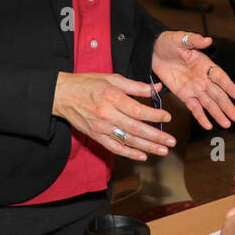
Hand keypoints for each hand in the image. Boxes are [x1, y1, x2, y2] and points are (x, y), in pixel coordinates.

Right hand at [52, 72, 172, 160]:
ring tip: (163, 151)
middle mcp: (107, 114)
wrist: (62, 95)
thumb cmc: (88, 84)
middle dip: (156, 136)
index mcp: (111, 97)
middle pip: (136, 128)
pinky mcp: (96, 136)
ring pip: (128, 140)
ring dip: (147, 147)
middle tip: (171, 141)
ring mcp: (101, 128)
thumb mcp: (112, 78)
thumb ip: (135, 86)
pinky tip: (142, 156)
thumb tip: (156, 88)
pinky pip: (114, 148)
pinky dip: (129, 153)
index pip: (137, 110)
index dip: (154, 115)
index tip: (167, 117)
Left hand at [151, 31, 234, 129]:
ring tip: (227, 125)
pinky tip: (209, 125)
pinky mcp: (184, 95)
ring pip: (209, 103)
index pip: (220, 77)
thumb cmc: (168, 43)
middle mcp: (203, 78)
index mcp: (205, 64)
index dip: (229, 87)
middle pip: (218, 94)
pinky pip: (194, 108)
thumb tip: (207, 39)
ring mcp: (194, 88)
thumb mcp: (180, 38)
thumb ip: (194, 40)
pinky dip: (201, 117)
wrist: (153, 51)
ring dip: (218, 114)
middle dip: (227, 106)